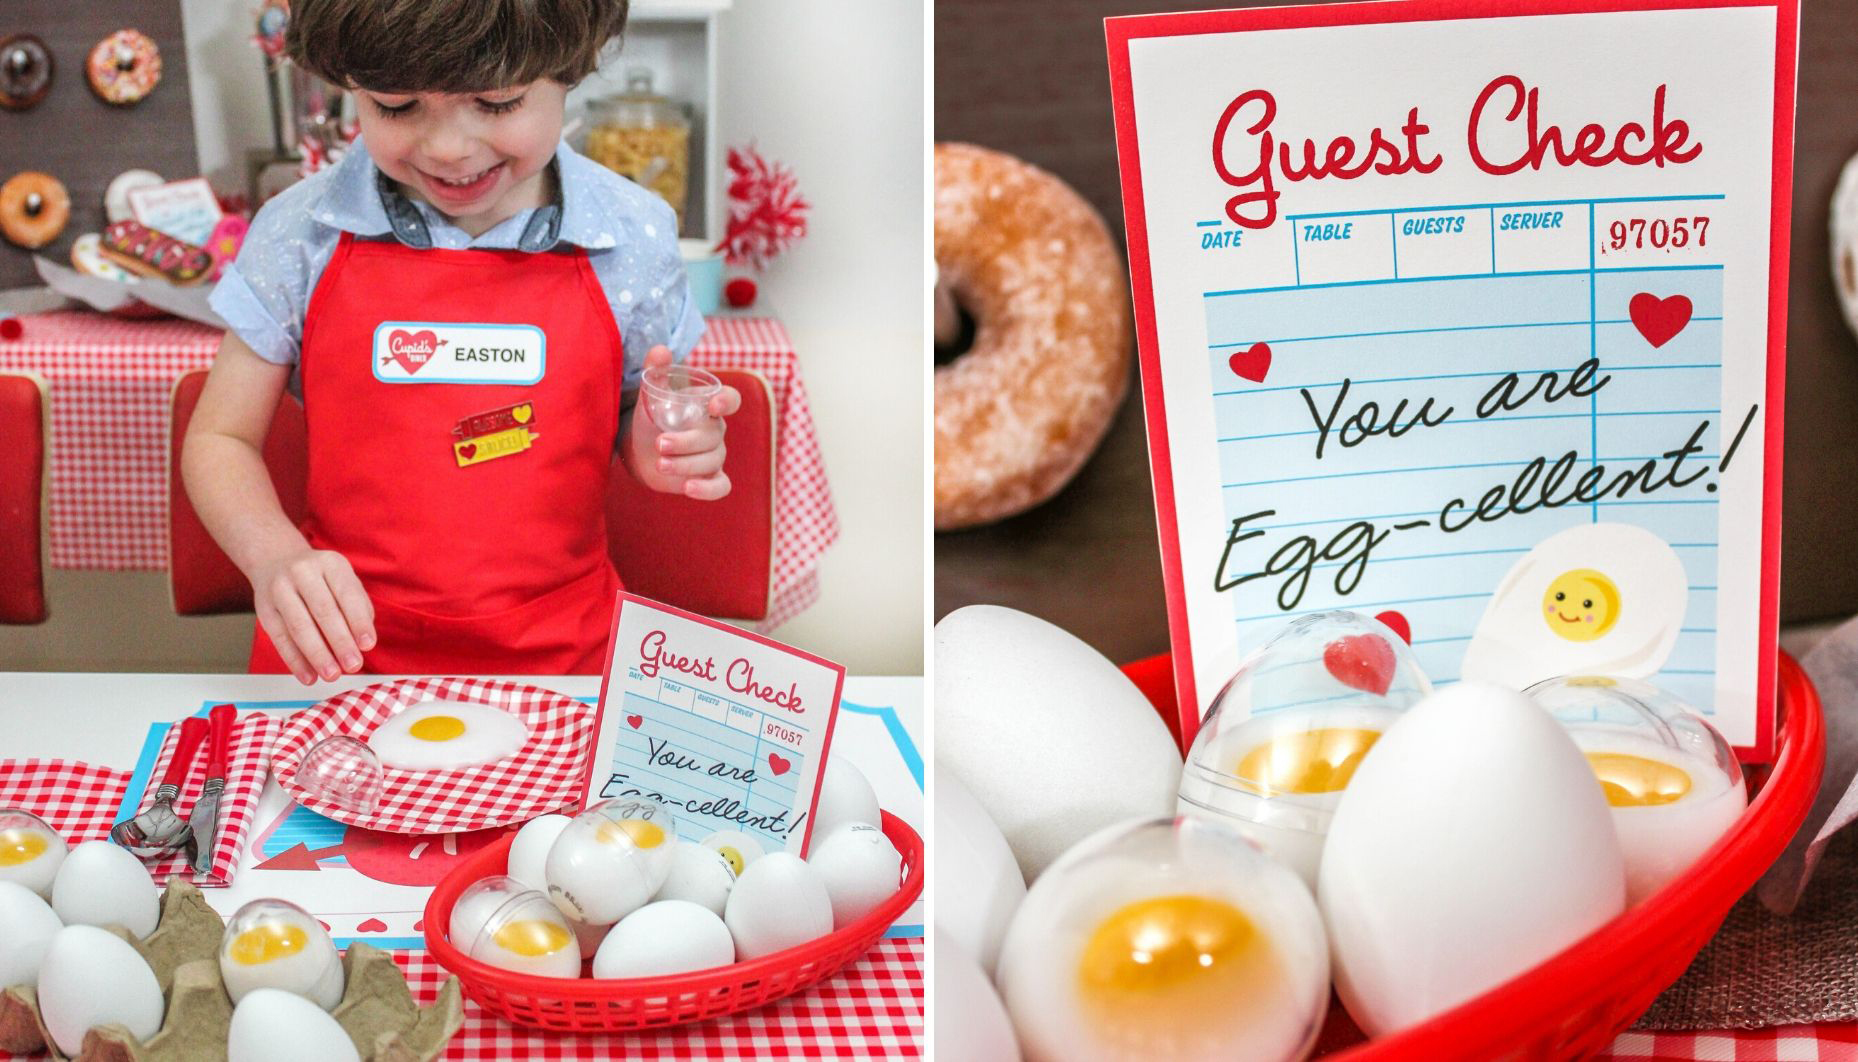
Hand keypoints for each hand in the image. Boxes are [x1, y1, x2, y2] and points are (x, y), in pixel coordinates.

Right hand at [250, 547, 376, 684]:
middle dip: (340, 642)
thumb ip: (358, 608)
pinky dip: (295, 660)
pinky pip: (280, 638)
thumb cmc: (320, 578)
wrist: (276, 560)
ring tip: (332, 674)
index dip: (358, 622)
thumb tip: (363, 642)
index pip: (347, 594)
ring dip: (317, 654)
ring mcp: (280, 590)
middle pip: (323, 611)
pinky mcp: (264, 609)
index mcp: (331, 563)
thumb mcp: (343, 580)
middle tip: (353, 665)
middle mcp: (303, 572)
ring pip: (299, 626)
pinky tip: (308, 676)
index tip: (368, 645)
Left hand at [634, 346, 741, 499]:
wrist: (640, 448)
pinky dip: (707, 489)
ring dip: (686, 464)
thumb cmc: (652, 417)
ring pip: (712, 461)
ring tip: (660, 464)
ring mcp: (713, 456)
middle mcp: (716, 431)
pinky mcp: (708, 478)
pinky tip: (688, 488)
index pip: (731, 400)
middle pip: (714, 437)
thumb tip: (659, 350)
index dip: (728, 402)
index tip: (713, 405)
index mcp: (708, 406)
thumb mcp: (651, 394)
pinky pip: (720, 487)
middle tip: (659, 443)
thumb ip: (655, 371)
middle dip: (687, 442)